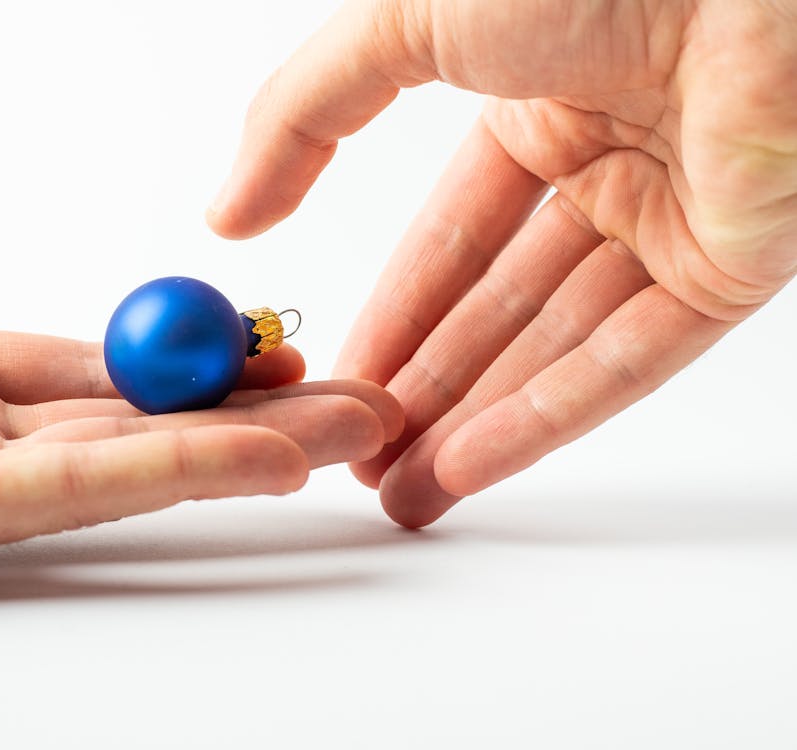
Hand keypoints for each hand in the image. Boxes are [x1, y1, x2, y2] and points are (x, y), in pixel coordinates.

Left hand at [0, 178, 402, 601]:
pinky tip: (264, 454)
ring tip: (351, 428)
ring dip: (239, 446)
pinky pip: (67, 488)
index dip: (165, 354)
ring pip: (118, 459)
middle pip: (120, 416)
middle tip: (350, 392)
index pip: (71, 364)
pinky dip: (172, 471)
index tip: (253, 340)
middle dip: (238, 406)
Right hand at [208, 0, 796, 526]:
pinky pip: (628, 359)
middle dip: (425, 387)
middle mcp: (608, 169)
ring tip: (400, 491)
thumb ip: (302, 116)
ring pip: (557, 346)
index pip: (453, 240)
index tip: (341, 381)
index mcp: (538, 107)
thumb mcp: (401, 23)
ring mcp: (675, 222)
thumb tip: (229, 213)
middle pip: (499, 308)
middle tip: (361, 457)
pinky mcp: (736, 266)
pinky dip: (546, 417)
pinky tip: (468, 467)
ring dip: (474, 421)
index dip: (393, 316)